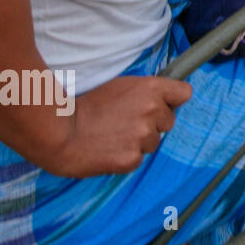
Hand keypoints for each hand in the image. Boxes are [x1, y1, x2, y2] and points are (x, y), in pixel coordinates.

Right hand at [41, 76, 192, 176]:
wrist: (60, 132)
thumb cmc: (88, 106)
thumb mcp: (121, 86)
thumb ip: (147, 92)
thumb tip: (165, 97)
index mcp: (151, 89)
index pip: (184, 93)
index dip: (173, 99)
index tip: (164, 103)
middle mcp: (153, 111)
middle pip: (170, 120)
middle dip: (154, 122)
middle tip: (127, 121)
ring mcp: (144, 136)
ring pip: (154, 141)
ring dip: (140, 141)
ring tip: (114, 135)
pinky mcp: (133, 159)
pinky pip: (139, 158)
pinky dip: (127, 156)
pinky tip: (109, 149)